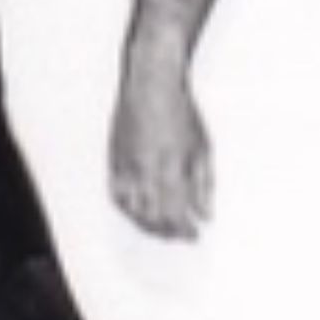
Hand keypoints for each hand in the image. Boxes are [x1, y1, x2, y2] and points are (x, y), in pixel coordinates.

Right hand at [111, 60, 213, 240]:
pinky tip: (139, 212)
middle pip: (153, 217)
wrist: (151, 84)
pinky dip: (128, 209)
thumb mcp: (203, 148)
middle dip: (168, 232)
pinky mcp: (113, 160)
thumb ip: (204, 185)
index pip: (175, 214)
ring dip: (148, 225)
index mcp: (170, 167)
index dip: (184, 230)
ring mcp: (126, 166)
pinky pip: (116, 195)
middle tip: (179, 235)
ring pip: (132, 210)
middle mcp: (145, 171)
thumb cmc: (181, 113)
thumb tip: (206, 216)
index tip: (194, 235)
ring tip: (162, 228)